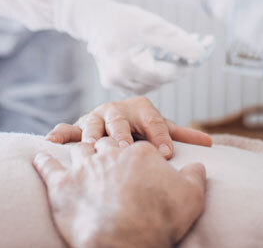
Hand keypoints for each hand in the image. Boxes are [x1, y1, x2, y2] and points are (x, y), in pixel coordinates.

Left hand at [33, 139, 206, 247]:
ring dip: (77, 149)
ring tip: (74, 150)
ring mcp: (83, 168)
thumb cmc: (161, 219)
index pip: (137, 145)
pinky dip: (44, 160)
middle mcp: (110, 153)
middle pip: (106, 143)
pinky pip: (48, 166)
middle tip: (106, 153)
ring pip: (78, 149)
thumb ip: (195, 176)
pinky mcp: (61, 186)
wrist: (126, 241)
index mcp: (140, 152)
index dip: (138, 154)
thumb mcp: (192, 196)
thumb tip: (198, 165)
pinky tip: (42, 154)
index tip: (137, 163)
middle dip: (106, 146)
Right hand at [46, 96, 211, 158]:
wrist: (115, 120)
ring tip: (93, 145)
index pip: (153, 122)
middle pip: (120, 121)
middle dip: (122, 134)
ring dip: (92, 133)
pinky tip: (52, 141)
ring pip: (92, 123)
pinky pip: (67, 129)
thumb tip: (211, 143)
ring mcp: (96, 117)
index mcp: (140, 108)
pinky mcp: (78, 127)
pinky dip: (60, 134)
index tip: (166, 154)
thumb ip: (182, 135)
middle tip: (126, 147)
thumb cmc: (141, 129)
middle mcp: (116, 110)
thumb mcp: (161, 129)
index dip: (160, 137)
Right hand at [55, 0, 209, 93]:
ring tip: (186, 48)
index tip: (205, 49)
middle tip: (202, 45)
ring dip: (171, 66)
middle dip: (182, 63)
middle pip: (161, 79)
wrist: (94, 18)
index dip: (187, 63)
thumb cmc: (122, 19)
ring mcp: (115, 84)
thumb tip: (201, 54)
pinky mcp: (116, 83)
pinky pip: (144, 80)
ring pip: (154, 81)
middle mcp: (118, 81)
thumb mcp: (151, 25)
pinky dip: (157, 69)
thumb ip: (176, 40)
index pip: (166, 74)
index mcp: (124, 67)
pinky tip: (167, 55)